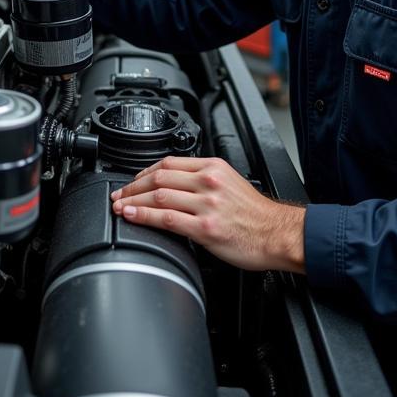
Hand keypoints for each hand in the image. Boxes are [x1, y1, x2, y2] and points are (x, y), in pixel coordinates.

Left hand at [110, 156, 305, 272]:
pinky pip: (167, 219)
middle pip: (159, 177)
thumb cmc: (256, 214)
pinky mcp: (205, 228)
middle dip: (132, 186)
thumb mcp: (230, 182)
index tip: (132, 181)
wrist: (278, 234)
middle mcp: (208, 182)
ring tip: (120, 206)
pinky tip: (133, 217)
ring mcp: (206, 205)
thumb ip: (203, 179)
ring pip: (158, 196)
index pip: (168, 162)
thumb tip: (175, 184)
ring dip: (133, 201)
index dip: (143, 172)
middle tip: (118, 194)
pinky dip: (144, 217)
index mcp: (212, 168)